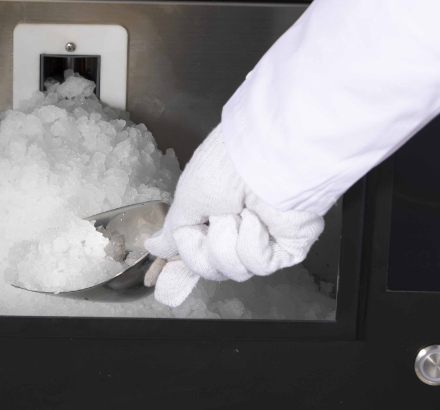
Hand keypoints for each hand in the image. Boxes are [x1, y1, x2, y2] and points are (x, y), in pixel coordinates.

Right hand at [144, 125, 324, 306]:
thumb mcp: (187, 198)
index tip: (162, 283)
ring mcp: (262, 240)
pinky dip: (252, 243)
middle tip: (213, 218)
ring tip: (239, 212)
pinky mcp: (287, 247)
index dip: (181, 268)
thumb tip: (153, 247)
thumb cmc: (224, 167)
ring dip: (228, 240)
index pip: (196, 255)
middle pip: (210, 269)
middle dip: (206, 246)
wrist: (262, 155)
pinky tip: (256, 219)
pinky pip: (259, 265)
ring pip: (234, 270)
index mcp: (211, 217)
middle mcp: (236, 230)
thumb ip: (173, 230)